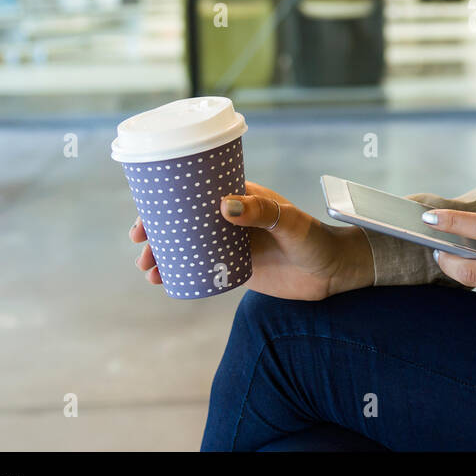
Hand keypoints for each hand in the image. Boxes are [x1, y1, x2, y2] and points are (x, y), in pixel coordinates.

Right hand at [128, 180, 373, 300]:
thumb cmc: (315, 239)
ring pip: (188, 246)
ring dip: (164, 256)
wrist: (333, 273)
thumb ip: (262, 212)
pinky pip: (201, 268)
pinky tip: (165, 282)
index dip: (165, 203)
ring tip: (150, 272)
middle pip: (184, 221)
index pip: (196, 193)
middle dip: (157, 233)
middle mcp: (231, 218)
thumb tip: (223, 205)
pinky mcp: (235, 268)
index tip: (145, 218)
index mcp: (241, 196)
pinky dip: (180, 274)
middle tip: (142, 250)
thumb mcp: (289, 222)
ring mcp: (231, 243)